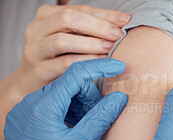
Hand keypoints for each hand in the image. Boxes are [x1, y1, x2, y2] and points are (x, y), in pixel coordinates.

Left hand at [0, 59, 126, 139]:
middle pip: (70, 83)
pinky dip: (67, 108)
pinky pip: (52, 101)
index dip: (100, 67)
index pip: (76, 74)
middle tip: (95, 115)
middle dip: (89, 96)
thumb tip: (119, 97)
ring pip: (62, 92)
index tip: (117, 66)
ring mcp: (26, 108)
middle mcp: (31, 102)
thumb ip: (102, 116)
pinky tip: (71, 125)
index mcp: (44, 106)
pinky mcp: (26, 114)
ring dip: (78, 103)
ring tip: (82, 124)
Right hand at [15, 5, 130, 95]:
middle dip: (97, 26)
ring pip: (62, 41)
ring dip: (90, 44)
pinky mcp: (38, 70)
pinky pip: (63, 64)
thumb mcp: (73, 38)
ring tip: (110, 47)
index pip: (79, 9)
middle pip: (67, 19)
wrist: (31, 82)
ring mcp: (34, 50)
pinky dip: (84, 62)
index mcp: (47, 15)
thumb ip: (92, 29)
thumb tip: (123, 21)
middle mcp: (37, 29)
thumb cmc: (57, 57)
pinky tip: (100, 62)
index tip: (125, 20)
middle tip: (117, 35)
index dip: (104, 14)